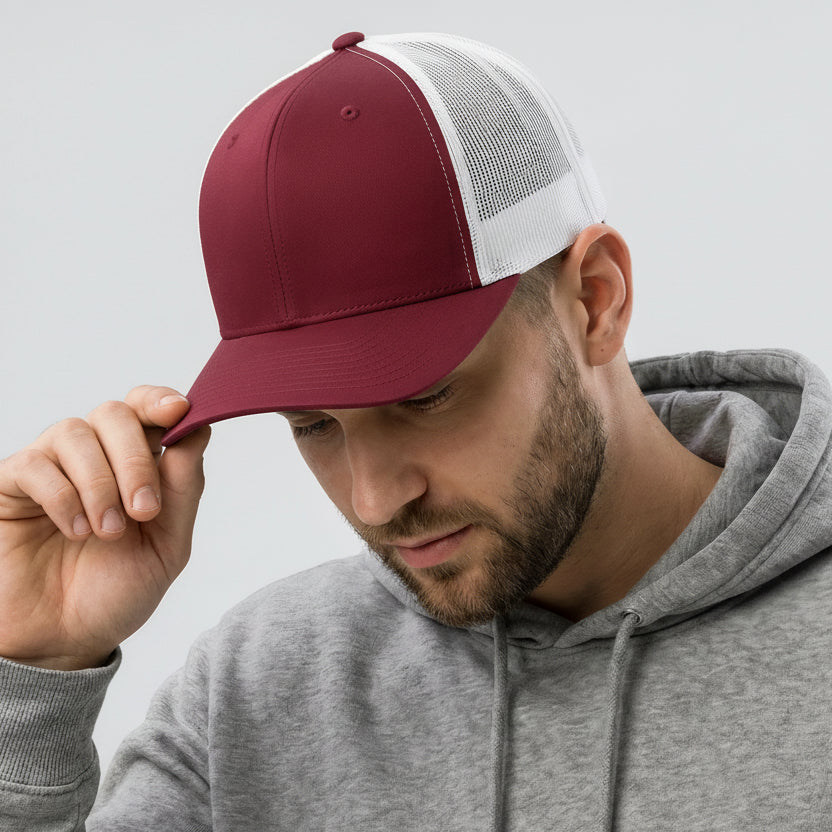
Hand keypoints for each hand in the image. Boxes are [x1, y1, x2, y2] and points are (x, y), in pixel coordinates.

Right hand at [0, 387, 210, 669]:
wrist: (65, 642)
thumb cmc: (116, 591)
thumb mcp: (168, 545)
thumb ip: (185, 487)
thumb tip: (198, 429)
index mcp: (137, 465)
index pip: (147, 409)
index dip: (161, 401)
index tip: (179, 410)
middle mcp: (94, 457)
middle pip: (115, 413)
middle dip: (135, 459)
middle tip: (143, 512)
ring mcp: (51, 468)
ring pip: (75, 432)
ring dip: (100, 483)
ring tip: (107, 532)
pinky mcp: (11, 486)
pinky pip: (34, 464)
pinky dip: (63, 496)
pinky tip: (75, 531)